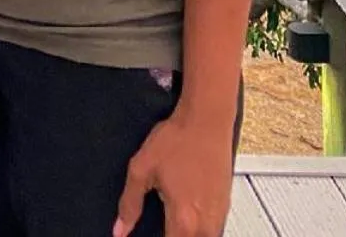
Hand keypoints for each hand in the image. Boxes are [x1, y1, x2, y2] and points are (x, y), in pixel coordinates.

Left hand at [113, 109, 232, 236]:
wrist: (206, 120)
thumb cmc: (178, 140)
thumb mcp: (142, 169)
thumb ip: (129, 204)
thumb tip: (120, 229)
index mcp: (183, 220)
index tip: (145, 234)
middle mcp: (205, 225)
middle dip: (171, 236)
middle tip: (160, 224)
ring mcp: (218, 217)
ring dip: (185, 234)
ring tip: (170, 221)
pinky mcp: (225, 207)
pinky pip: (212, 232)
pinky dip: (198, 230)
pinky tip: (187, 216)